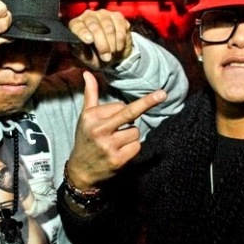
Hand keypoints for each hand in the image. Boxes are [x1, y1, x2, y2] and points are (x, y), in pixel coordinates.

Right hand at [66, 71, 166, 189]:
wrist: (80, 171)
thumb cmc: (85, 139)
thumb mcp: (85, 116)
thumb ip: (90, 94)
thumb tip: (88, 73)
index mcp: (91, 117)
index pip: (119, 106)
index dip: (121, 111)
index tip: (116, 118)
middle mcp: (99, 130)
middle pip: (130, 113)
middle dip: (147, 102)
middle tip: (163, 94)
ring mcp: (108, 146)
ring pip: (135, 132)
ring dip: (131, 136)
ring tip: (117, 142)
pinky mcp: (117, 160)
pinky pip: (136, 146)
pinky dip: (132, 148)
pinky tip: (120, 152)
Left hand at [68, 9, 132, 68]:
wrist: (111, 56)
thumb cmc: (95, 56)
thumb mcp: (86, 58)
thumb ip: (80, 51)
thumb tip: (78, 44)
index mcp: (76, 25)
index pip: (77, 26)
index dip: (83, 32)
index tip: (89, 40)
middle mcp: (89, 16)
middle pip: (95, 26)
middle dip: (102, 44)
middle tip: (106, 57)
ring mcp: (104, 14)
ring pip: (109, 28)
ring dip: (112, 44)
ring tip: (112, 54)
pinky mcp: (117, 16)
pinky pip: (120, 27)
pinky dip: (121, 40)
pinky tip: (118, 47)